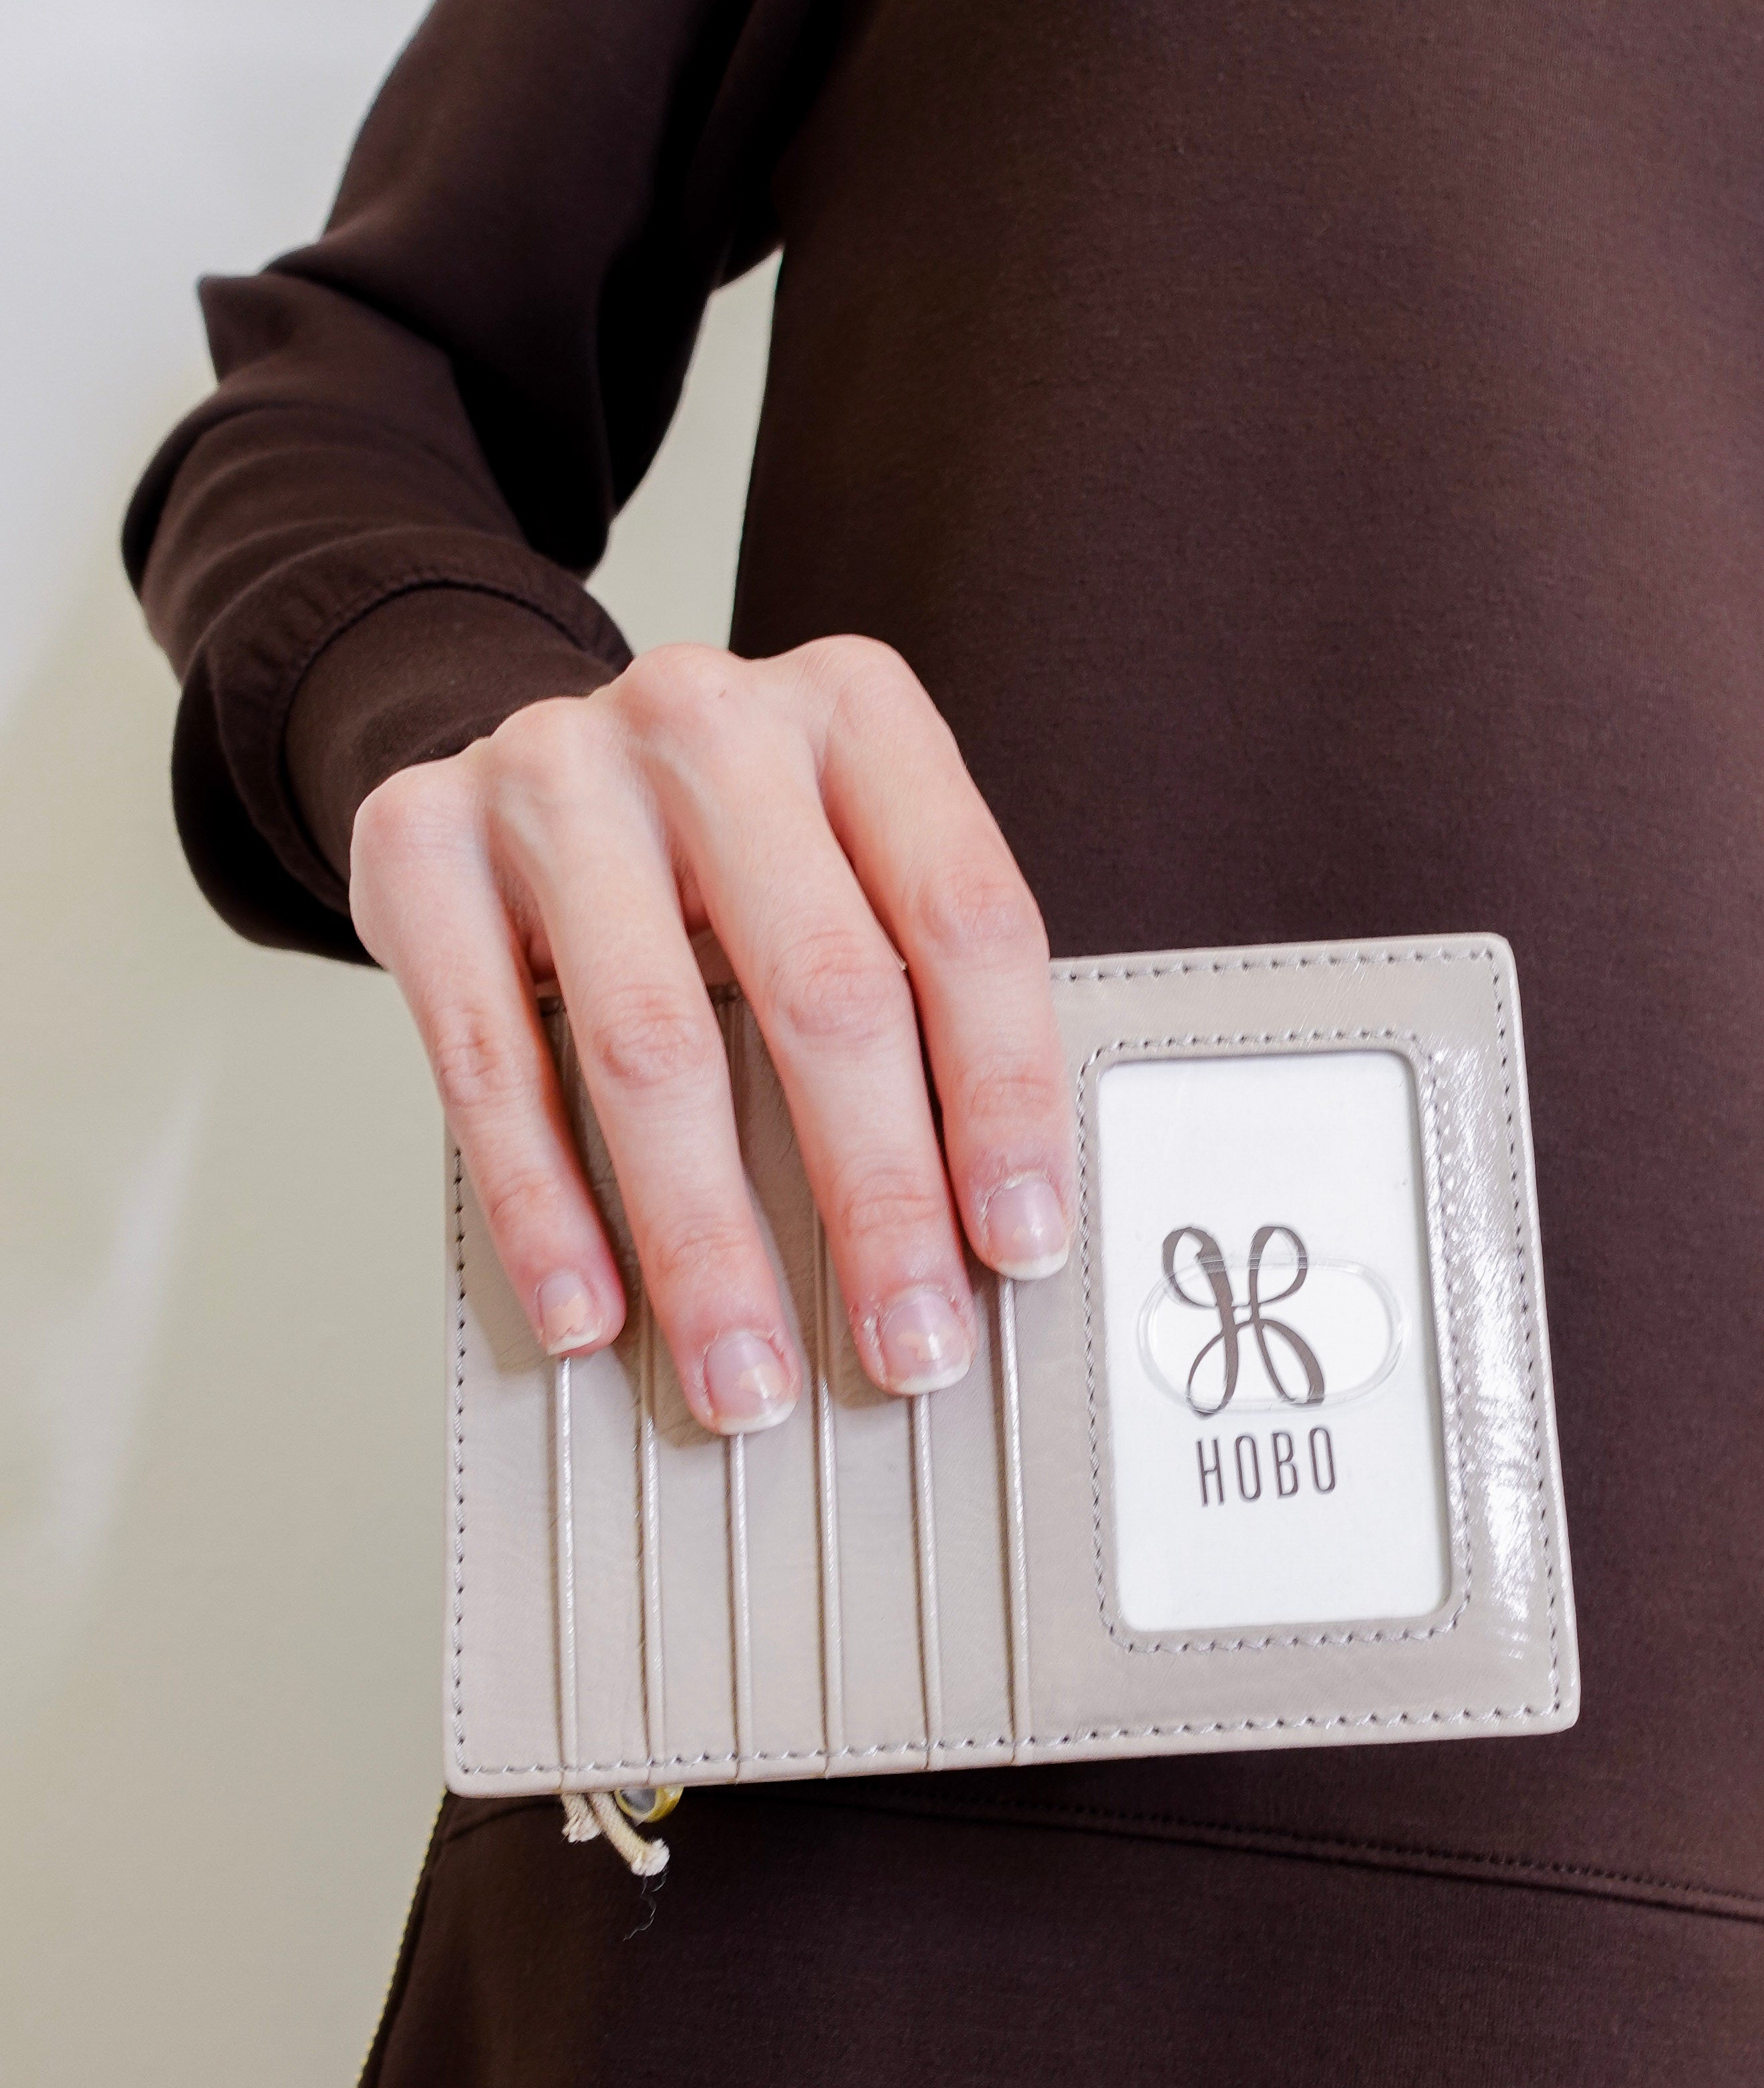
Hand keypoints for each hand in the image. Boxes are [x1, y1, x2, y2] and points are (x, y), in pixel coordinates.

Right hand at [348, 636, 1069, 1424]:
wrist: (512, 746)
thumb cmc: (720, 840)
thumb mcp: (841, 855)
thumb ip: (915, 987)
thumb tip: (990, 1224)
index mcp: (855, 712)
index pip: (964, 918)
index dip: (1003, 1095)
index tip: (1019, 1240)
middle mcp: (709, 721)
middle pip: (823, 989)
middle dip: (876, 1198)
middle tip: (909, 1343)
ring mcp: (553, 771)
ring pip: (653, 1045)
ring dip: (708, 1244)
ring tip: (746, 1375)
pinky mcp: (419, 841)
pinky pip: (489, 1063)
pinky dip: (545, 1208)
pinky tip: (591, 1311)